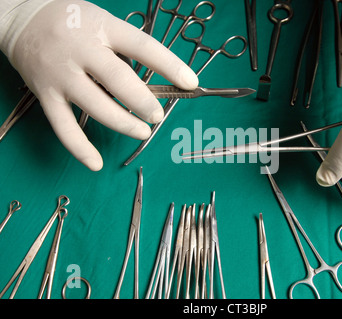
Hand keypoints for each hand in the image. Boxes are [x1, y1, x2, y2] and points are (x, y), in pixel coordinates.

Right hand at [8, 0, 197, 170]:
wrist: (22, 20)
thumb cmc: (73, 23)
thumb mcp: (103, 22)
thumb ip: (126, 49)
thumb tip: (157, 83)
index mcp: (102, 27)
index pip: (142, 46)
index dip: (169, 65)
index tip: (190, 83)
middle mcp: (80, 50)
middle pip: (117, 80)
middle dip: (142, 102)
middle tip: (157, 116)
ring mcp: (61, 74)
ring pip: (95, 105)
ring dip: (122, 123)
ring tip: (142, 132)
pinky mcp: (45, 94)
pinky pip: (63, 126)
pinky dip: (80, 148)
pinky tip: (96, 163)